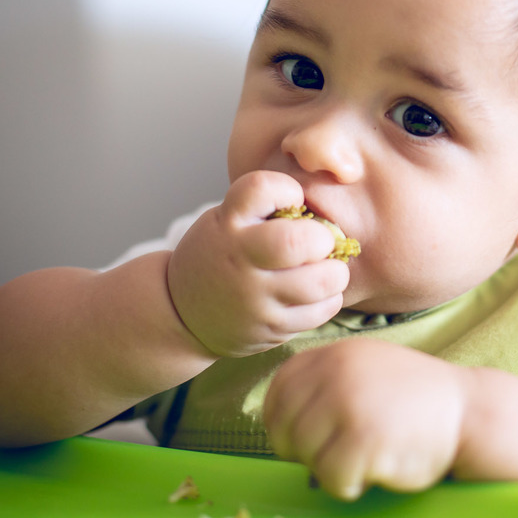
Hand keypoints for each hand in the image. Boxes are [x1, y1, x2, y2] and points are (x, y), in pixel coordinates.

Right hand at [166, 171, 349, 356]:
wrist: (183, 315)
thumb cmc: (220, 253)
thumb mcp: (225, 220)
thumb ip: (264, 207)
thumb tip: (324, 208)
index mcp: (227, 223)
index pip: (263, 188)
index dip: (287, 190)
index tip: (292, 203)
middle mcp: (239, 259)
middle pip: (299, 242)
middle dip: (323, 238)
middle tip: (321, 242)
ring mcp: (254, 299)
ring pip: (320, 282)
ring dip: (334, 272)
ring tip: (325, 268)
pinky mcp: (270, 329)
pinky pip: (320, 311)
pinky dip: (329, 298)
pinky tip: (316, 292)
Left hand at [263, 339, 470, 499]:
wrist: (471, 413)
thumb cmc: (418, 400)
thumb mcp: (368, 369)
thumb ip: (327, 381)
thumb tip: (279, 418)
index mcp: (335, 354)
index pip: (279, 389)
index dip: (281, 420)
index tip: (300, 437)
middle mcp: (336, 373)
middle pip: (284, 427)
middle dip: (303, 450)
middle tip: (338, 453)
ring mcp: (349, 404)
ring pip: (304, 456)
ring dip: (329, 468)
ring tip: (365, 457)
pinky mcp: (363, 439)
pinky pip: (330, 478)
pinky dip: (349, 484)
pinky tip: (377, 469)